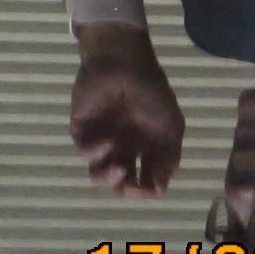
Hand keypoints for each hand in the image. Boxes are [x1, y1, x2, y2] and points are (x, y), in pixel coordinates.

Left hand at [69, 39, 184, 194]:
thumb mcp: (171, 127)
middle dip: (128, 191)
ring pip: (99, 173)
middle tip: (133, 189)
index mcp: (144, 148)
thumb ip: (169, 158)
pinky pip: (84, 151)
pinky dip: (96, 153)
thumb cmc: (151, 92)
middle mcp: (123, 148)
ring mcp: (101, 139)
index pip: (144, 179)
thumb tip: (160, 189)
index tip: (153, 190)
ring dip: (108, 179)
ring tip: (120, 169)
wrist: (125, 62)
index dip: (147, 190)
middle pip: (121, 182)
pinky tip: (109, 142)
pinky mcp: (82, 129)